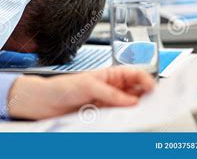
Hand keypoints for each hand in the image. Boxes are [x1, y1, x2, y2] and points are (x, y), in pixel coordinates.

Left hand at [7, 67, 154, 119]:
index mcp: (111, 75)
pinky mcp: (102, 117)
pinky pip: (118, 118)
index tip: (153, 90)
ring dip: (135, 111)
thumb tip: (131, 101)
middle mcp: (112, 89)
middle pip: (136, 92)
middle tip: (151, 105)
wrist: (44, 103)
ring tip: (139, 115)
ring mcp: (108, 103)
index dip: (146, 80)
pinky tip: (124, 122)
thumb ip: (111, 93)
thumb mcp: (88, 85)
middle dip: (145, 97)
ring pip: (129, 107)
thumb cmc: (62, 86)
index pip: (136, 75)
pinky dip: (123, 120)